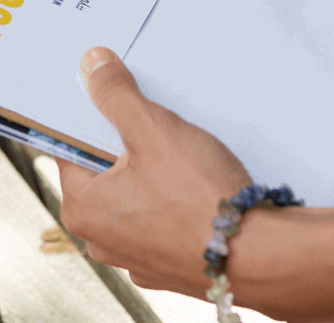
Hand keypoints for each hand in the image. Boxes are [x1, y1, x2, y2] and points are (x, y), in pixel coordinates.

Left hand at [57, 47, 251, 295]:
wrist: (261, 257)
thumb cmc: (201, 198)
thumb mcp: (154, 130)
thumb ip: (117, 96)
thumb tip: (92, 65)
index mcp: (82, 209)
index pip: (72, 148)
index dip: (92, 119)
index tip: (114, 102)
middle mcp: (101, 240)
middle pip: (105, 173)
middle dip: (129, 148)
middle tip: (158, 130)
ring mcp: (136, 258)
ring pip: (137, 198)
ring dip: (155, 175)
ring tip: (185, 160)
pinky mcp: (169, 266)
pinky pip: (164, 222)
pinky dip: (176, 204)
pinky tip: (199, 190)